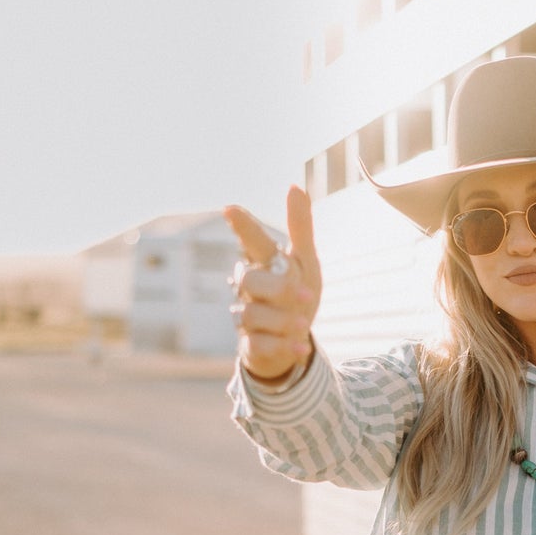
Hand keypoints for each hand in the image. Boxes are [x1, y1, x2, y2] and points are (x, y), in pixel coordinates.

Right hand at [223, 186, 321, 383]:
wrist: (292, 339)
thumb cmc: (295, 293)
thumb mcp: (305, 262)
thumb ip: (300, 227)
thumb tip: (295, 186)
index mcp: (265, 263)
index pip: (253, 242)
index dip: (243, 226)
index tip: (229, 208)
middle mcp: (250, 288)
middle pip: (250, 280)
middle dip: (278, 288)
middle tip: (306, 297)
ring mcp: (247, 317)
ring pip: (252, 315)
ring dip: (282, 320)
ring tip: (303, 325)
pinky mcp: (251, 344)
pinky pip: (259, 345)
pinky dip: (281, 347)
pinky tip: (301, 348)